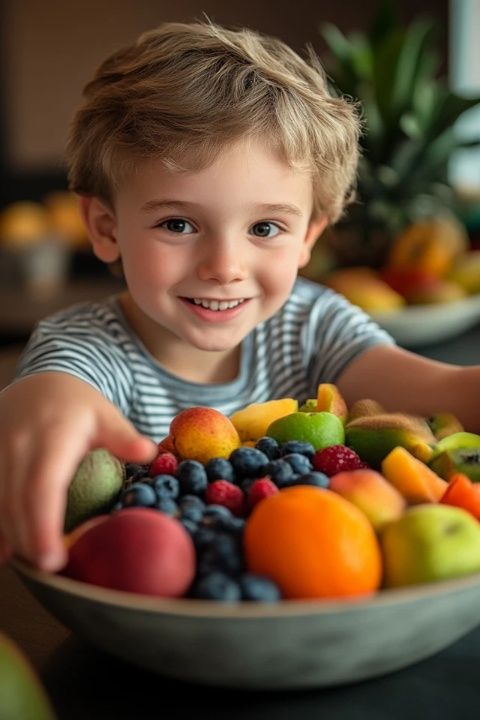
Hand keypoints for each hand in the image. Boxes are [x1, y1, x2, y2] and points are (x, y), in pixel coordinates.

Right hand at [0, 372, 156, 570]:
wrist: (39, 383)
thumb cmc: (77, 406)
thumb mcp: (104, 415)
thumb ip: (122, 437)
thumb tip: (149, 453)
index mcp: (50, 438)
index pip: (41, 488)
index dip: (43, 526)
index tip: (52, 559)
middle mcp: (16, 446)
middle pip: (14, 504)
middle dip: (28, 541)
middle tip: (51, 569)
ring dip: (11, 536)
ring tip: (36, 560)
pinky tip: (8, 549)